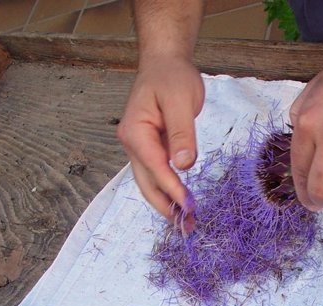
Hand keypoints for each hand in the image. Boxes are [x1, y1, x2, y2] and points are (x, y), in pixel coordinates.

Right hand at [117, 54, 204, 222]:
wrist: (164, 63)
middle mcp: (132, 143)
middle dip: (166, 206)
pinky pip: (157, 174)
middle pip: (146, 183)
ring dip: (166, 203)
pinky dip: (168, 190)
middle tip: (187, 226)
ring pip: (150, 182)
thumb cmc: (172, 78)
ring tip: (185, 222)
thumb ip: (182, 133)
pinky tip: (180, 203)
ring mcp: (140, 147)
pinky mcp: (151, 148)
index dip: (172, 189)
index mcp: (135, 132)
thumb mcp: (180, 101)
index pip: (155, 167)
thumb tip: (183, 165)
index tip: (189, 207)